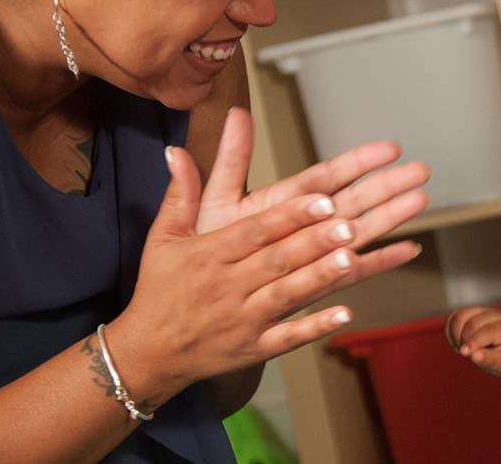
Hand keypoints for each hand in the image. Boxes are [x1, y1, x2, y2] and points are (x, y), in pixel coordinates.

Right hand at [107, 110, 429, 398]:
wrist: (148, 352)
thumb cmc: (161, 288)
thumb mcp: (163, 239)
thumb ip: (180, 194)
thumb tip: (177, 150)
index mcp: (209, 254)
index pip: (255, 231)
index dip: (289, 215)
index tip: (322, 198)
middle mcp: (228, 285)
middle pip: (277, 259)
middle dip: (314, 241)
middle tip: (350, 222)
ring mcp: (243, 319)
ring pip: (286, 295)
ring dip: (320, 277)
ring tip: (352, 257)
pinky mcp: (254, 348)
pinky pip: (287, 338)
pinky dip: (315, 327)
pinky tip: (345, 314)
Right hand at [445, 307, 500, 376]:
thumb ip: (491, 360)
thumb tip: (474, 355)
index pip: (488, 331)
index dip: (474, 341)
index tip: (464, 353)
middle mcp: (494, 315)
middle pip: (472, 324)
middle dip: (464, 341)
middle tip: (467, 355)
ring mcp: (481, 311)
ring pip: (459, 317)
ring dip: (455, 336)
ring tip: (463, 349)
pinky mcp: (470, 312)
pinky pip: (453, 318)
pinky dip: (450, 332)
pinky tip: (458, 343)